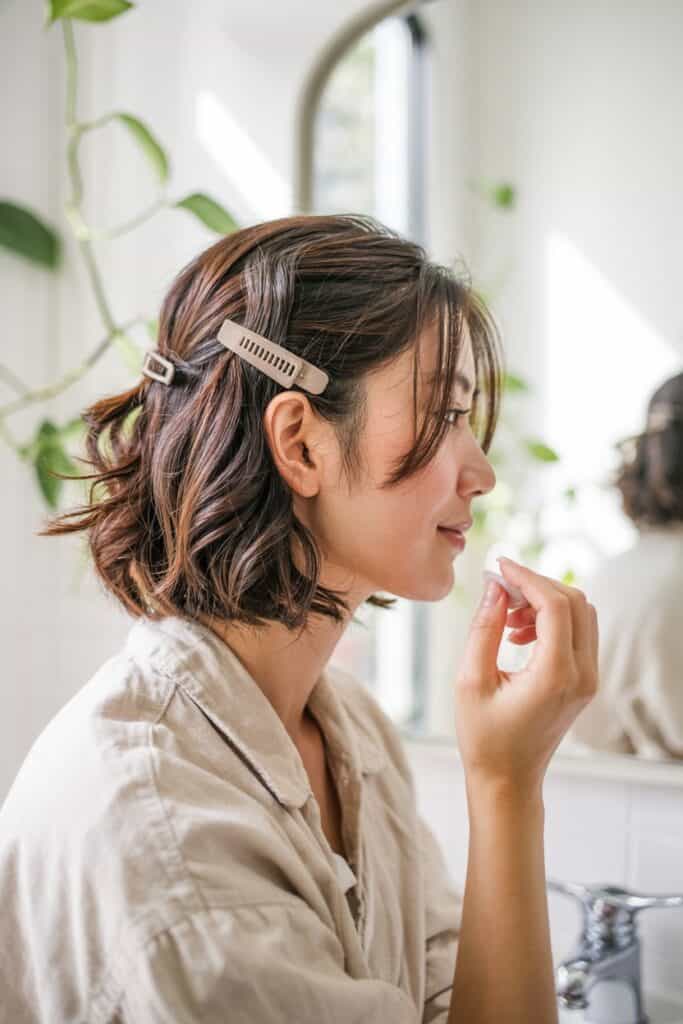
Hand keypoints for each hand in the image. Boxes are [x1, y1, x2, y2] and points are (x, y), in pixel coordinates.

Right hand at [453, 558, 598, 794]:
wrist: (508, 780)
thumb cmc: (484, 737)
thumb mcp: (470, 680)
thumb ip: (484, 628)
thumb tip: (495, 586)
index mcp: (556, 675)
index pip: (555, 605)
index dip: (527, 578)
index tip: (499, 565)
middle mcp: (582, 675)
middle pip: (576, 602)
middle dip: (537, 585)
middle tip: (500, 588)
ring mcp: (588, 679)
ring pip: (581, 614)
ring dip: (545, 602)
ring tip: (506, 616)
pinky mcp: (584, 681)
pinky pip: (578, 633)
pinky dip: (551, 620)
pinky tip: (517, 633)